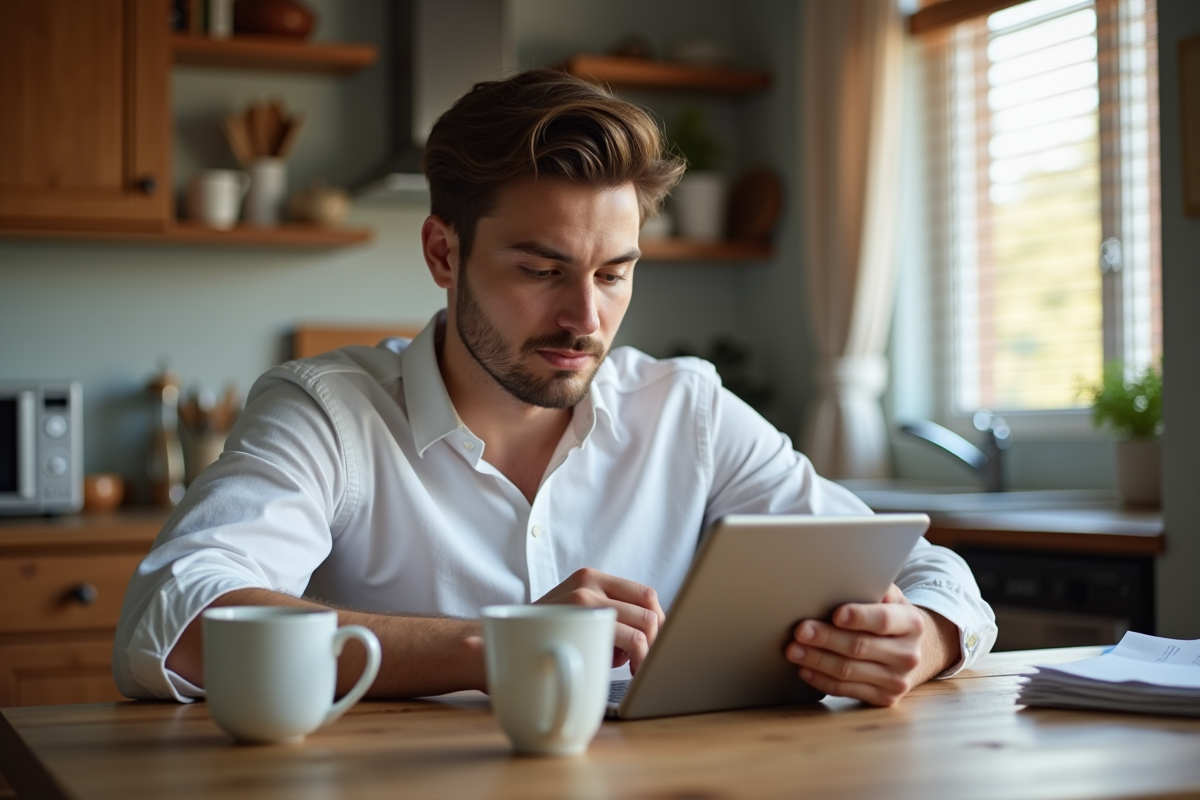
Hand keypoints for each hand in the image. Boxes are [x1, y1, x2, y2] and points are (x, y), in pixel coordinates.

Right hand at [535, 568, 665, 673]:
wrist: (495, 645)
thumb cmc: (541, 639)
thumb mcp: (575, 617)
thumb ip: (606, 617)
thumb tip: (652, 637)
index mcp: (592, 578)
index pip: (646, 594)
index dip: (659, 623)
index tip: (655, 646)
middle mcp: (590, 581)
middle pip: (650, 609)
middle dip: (657, 640)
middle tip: (646, 662)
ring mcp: (584, 597)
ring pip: (645, 624)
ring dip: (647, 651)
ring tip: (631, 668)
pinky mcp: (581, 619)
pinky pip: (631, 639)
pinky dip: (639, 658)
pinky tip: (627, 671)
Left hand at [785, 584, 956, 706]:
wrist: (915, 652)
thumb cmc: (892, 619)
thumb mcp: (891, 599)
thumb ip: (874, 586)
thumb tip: (844, 573)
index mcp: (912, 624)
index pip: (883, 620)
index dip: (859, 617)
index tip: (836, 614)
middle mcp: (908, 655)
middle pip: (860, 646)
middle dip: (826, 638)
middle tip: (800, 631)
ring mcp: (897, 680)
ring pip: (849, 671)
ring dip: (817, 661)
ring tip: (794, 650)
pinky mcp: (884, 698)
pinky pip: (846, 690)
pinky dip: (822, 680)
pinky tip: (805, 669)